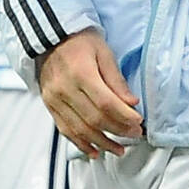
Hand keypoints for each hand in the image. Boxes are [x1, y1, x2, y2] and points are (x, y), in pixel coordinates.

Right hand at [37, 27, 142, 157]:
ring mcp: (54, 99)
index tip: (138, 121)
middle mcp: (64, 89)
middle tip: (134, 134)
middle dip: (118, 130)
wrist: (50, 37)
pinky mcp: (50, 106)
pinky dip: (81, 143)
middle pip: (94, 119)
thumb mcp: (104, 52)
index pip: (106, 103)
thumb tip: (131, 103)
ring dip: (102, 143)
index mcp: (80, 72)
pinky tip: (95, 151)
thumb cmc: (79, 41)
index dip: (124, 116)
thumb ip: (116, 79)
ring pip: (80, 129)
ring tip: (119, 149)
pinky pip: (65, 130)